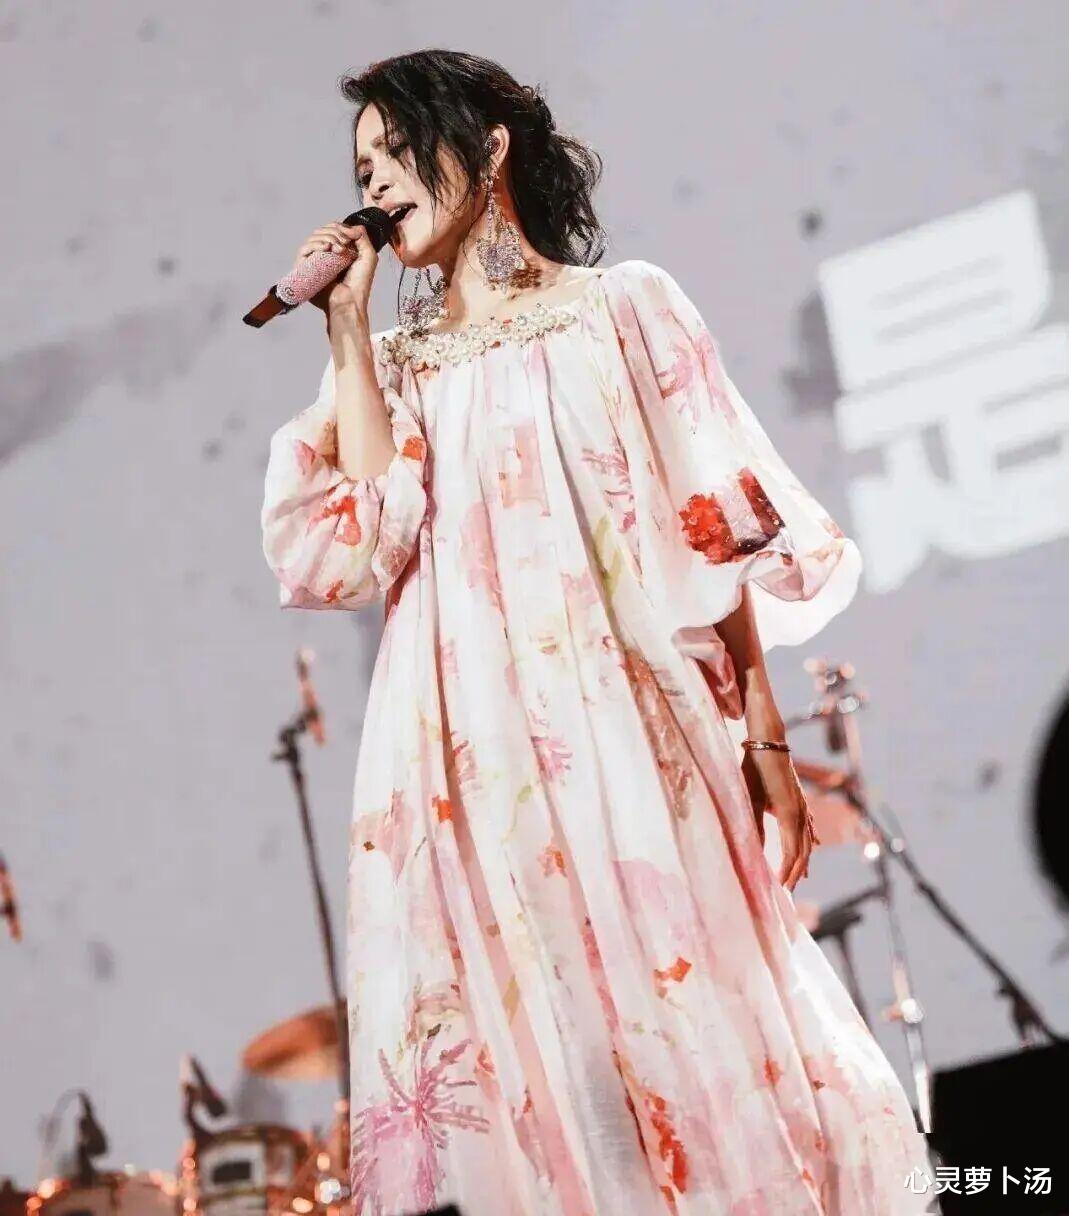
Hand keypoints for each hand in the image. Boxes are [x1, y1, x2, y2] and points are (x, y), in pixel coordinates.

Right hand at [293, 220, 380, 317]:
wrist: (350, 301)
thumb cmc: (359, 284)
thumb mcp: (368, 256)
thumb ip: (362, 236)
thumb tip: (350, 226)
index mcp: (338, 251)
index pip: (333, 230)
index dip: (340, 228)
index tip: (350, 236)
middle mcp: (325, 254)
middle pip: (323, 231)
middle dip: (334, 232)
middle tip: (344, 243)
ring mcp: (315, 261)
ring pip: (313, 238)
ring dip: (327, 237)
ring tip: (338, 249)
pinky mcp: (306, 268)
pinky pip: (304, 250)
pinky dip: (315, 244)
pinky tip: (325, 248)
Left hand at [740, 745, 818, 890]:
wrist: (768, 741)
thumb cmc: (755, 768)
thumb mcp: (750, 797)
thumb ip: (755, 825)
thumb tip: (756, 852)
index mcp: (789, 815)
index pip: (792, 853)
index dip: (786, 872)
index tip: (779, 890)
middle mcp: (801, 813)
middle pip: (803, 851)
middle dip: (796, 872)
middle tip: (787, 892)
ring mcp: (803, 806)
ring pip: (807, 841)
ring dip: (803, 860)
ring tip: (799, 878)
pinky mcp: (799, 799)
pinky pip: (808, 826)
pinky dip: (809, 840)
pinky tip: (813, 845)